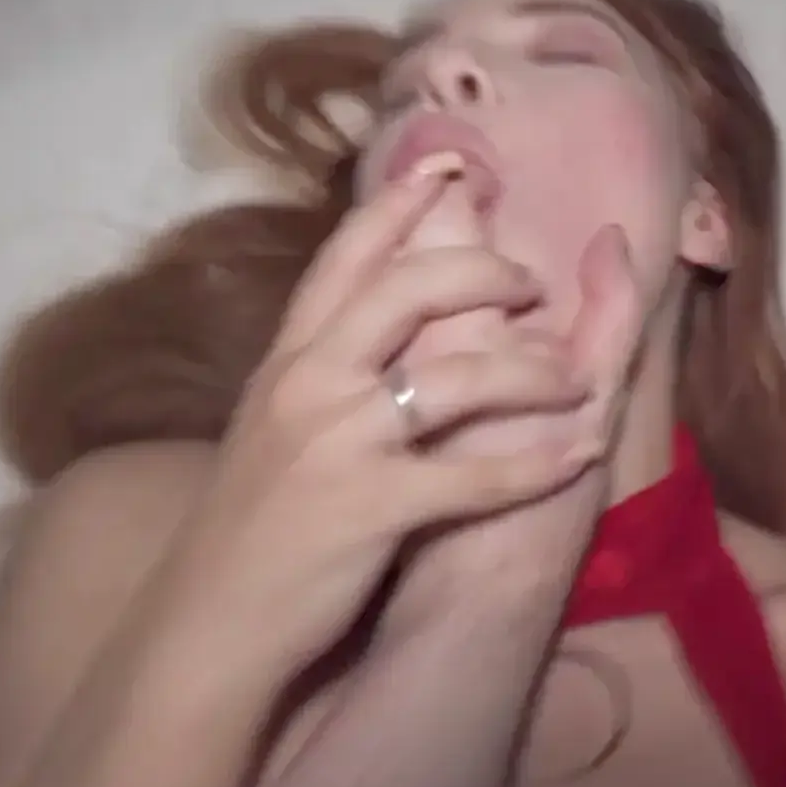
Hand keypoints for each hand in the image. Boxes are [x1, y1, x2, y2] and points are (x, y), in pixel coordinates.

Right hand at [150, 157, 602, 679]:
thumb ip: (315, 371)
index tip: (452, 162)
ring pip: (458, 378)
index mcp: (287, 359)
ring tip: (574, 377)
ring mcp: (341, 443)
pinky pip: (476, 478)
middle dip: (485, 273)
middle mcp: (311, 383)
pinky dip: (536, 466)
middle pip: (410, 290)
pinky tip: (578, 455)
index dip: (401, 201)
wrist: (207, 624)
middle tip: (532, 280)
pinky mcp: (372, 508)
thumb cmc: (246, 529)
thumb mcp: (267, 427)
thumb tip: (368, 326)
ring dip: (532, 372)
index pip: (346, 257)